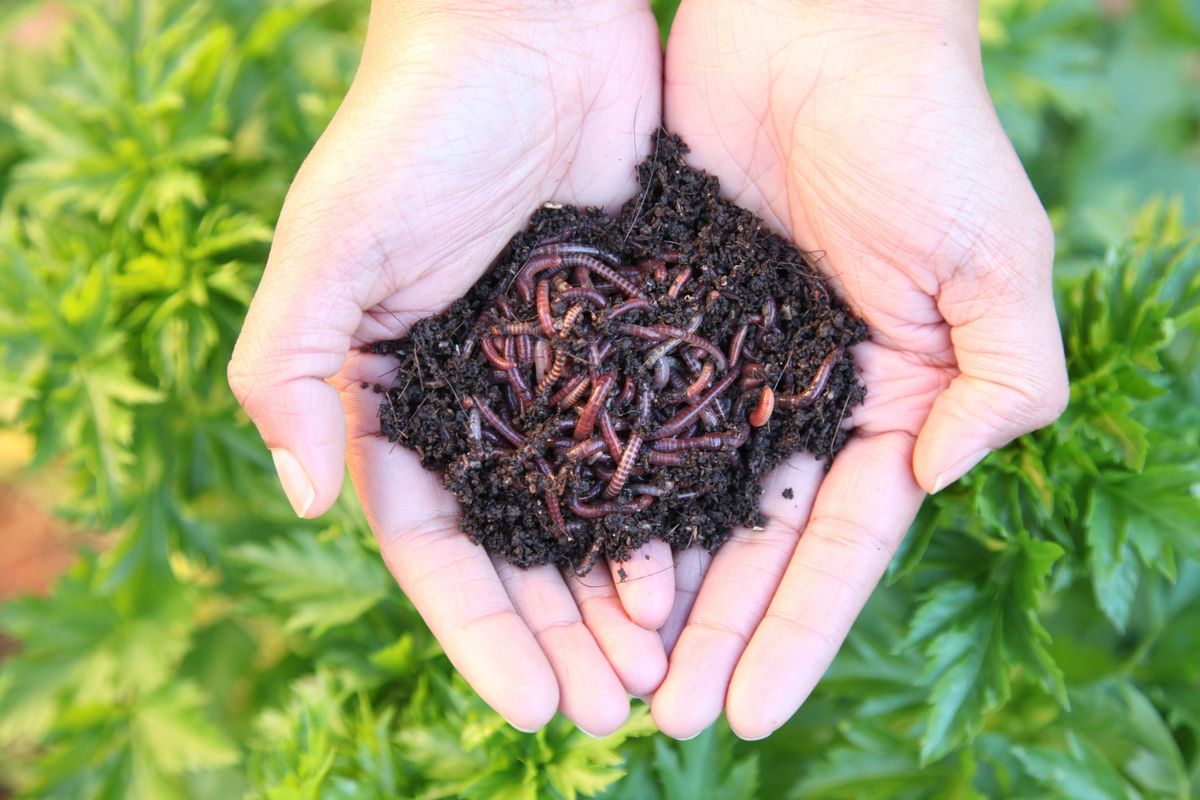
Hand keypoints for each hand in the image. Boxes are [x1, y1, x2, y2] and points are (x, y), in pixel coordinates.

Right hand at [228, 1, 669, 734]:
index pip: (434, 543)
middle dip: (561, 636)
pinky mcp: (634, 341)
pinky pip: (660, 445)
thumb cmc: (414, 126)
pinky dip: (679, 511)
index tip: (531, 706)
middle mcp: (484, 404)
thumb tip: (300, 495)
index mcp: (402, 398)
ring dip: (624, 597)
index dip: (478, 630)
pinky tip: (711, 570)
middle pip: (522, 549)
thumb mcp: (332, 240)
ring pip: (596, 514)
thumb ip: (291, 363)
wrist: (528, 27)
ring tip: (664, 672)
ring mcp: (563, 379)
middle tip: (613, 714)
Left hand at [650, 0, 1068, 738]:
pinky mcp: (660, 325)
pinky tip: (568, 558)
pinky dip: (605, 492)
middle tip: (662, 720)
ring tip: (609, 670)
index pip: (839, 545)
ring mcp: (725, 370)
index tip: (749, 711)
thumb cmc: (919, 134)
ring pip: (682, 501)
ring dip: (653, 588)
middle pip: (751, 544)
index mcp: (882, 405)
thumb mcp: (993, 259)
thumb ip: (1001, 377)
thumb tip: (930, 481)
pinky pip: (628, 426)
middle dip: (715, 634)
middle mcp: (799, 402)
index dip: (797, 631)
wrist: (813, 30)